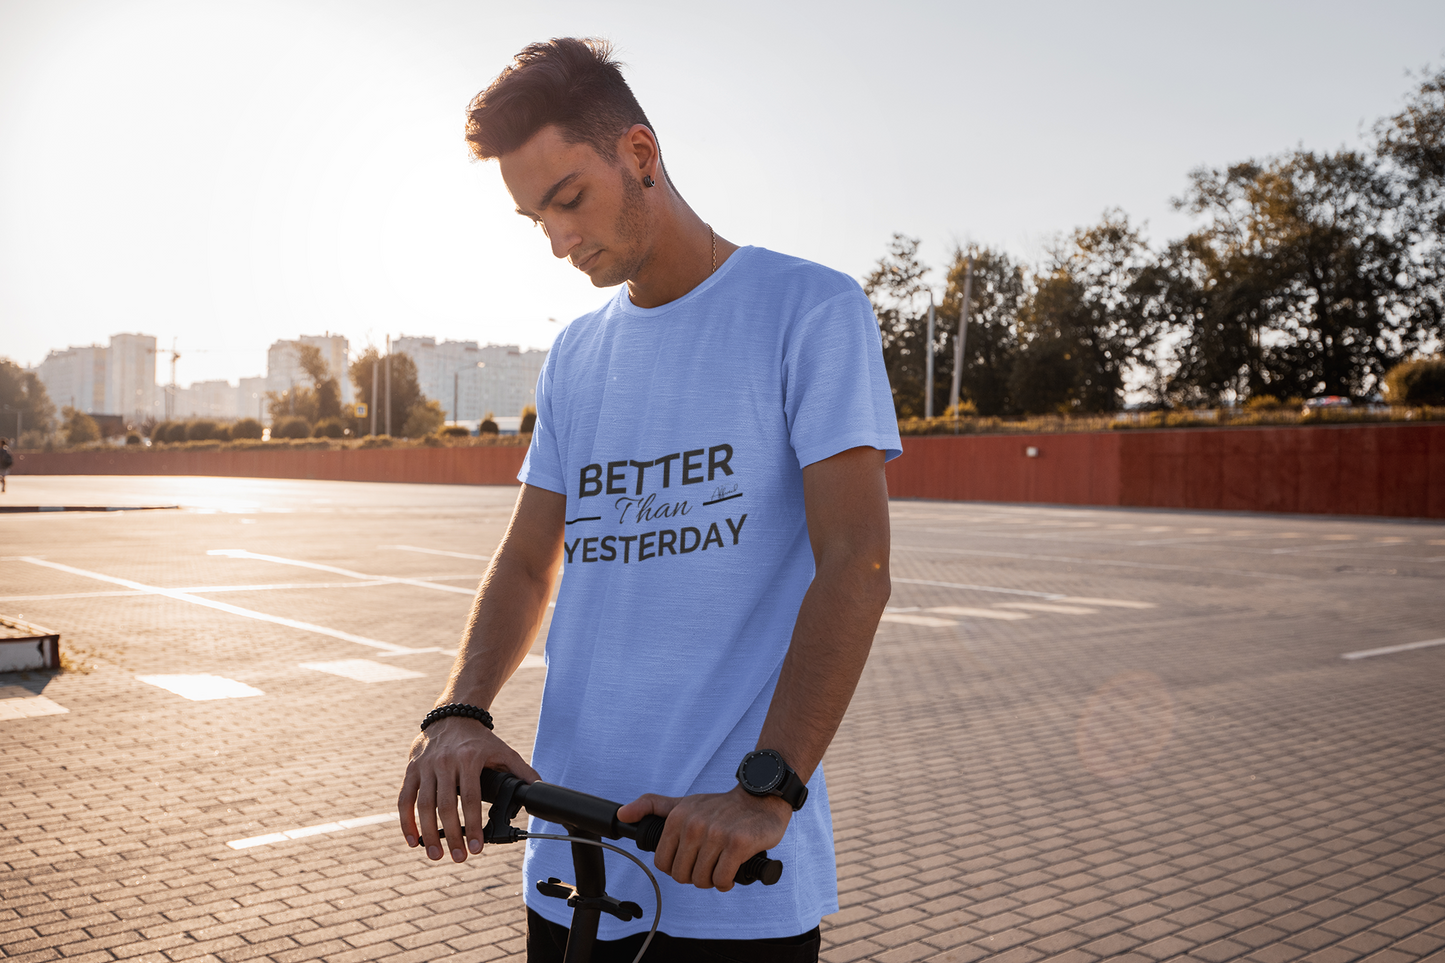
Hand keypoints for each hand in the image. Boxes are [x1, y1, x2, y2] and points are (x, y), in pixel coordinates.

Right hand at [398, 717, 538, 863]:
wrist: (453, 716)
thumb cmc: (480, 740)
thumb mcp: (503, 751)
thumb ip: (521, 772)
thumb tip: (539, 791)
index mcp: (469, 759)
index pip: (471, 798)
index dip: (473, 826)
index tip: (477, 847)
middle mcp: (444, 762)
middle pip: (445, 806)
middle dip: (451, 835)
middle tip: (458, 858)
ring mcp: (425, 766)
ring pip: (423, 805)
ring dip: (428, 834)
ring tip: (436, 855)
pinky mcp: (411, 770)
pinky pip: (405, 799)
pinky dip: (406, 822)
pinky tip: (413, 841)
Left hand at [617, 786, 790, 891]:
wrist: (760, 798)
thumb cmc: (721, 807)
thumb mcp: (683, 803)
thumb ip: (651, 806)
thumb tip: (622, 814)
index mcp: (677, 817)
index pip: (663, 864)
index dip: (677, 869)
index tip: (691, 861)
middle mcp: (694, 825)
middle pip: (682, 875)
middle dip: (695, 876)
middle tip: (709, 865)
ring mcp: (716, 834)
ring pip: (702, 879)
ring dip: (713, 880)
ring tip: (721, 866)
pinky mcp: (737, 844)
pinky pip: (722, 879)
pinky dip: (727, 882)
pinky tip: (732, 872)